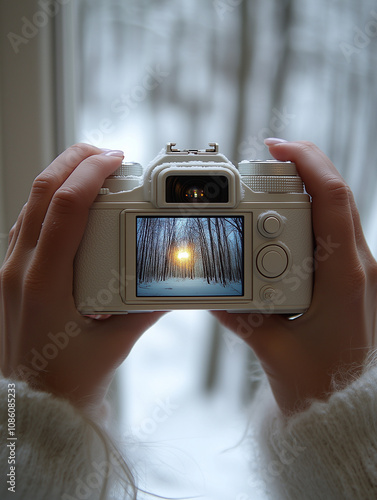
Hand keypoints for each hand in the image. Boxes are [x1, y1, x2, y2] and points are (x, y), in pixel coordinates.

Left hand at [0, 144, 163, 413]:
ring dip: (60, 179)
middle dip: (73, 161)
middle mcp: (18, 270)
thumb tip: (176, 282)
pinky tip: (73, 207)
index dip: (90, 173)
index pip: (64, 207)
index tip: (115, 158)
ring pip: (30, 205)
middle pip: (40, 192)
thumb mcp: (116, 342)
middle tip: (107, 154)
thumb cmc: (69, 382)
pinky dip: (50, 204)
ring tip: (93, 172)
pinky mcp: (12, 276)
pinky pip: (28, 224)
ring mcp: (10, 271)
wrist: (35, 407)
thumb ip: (149, 307)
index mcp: (42, 283)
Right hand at [213, 140, 376, 413]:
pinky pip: (327, 235)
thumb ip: (238, 317)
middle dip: (298, 170)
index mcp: (345, 275)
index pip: (332, 198)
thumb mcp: (273, 350)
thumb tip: (206, 290)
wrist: (348, 407)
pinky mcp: (347, 278)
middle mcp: (357, 266)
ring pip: (334, 213)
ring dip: (300, 194)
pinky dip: (302, 220)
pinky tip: (276, 226)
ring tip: (263, 192)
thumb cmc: (323, 385)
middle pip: (335, 195)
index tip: (275, 146)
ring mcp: (356, 270)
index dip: (306, 162)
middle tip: (259, 167)